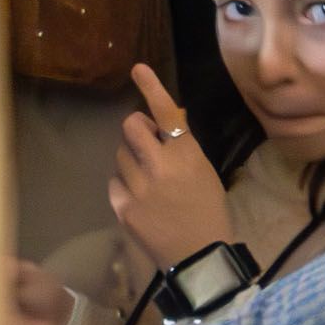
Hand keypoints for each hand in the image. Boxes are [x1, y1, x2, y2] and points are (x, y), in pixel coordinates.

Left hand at [109, 61, 230, 267]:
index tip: (137, 69)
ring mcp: (139, 187)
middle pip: (131, 127)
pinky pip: (115, 182)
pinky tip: (141, 200)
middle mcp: (160, 166)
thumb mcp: (205, 172)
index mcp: (187, 154)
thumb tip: (169, 120)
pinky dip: (125, 186)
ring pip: (120, 155)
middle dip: (136, 128)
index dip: (151, 88)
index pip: (167, 113)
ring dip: (131, 160)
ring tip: (149, 180)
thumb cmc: (209, 211)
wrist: (199, 256)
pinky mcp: (124, 207)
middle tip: (146, 141)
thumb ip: (184, 147)